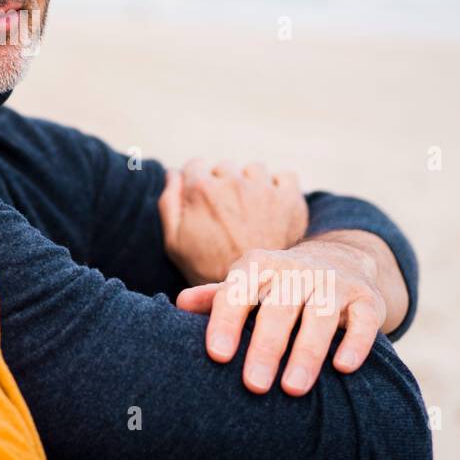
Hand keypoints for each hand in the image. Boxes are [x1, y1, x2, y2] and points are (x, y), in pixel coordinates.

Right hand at [159, 159, 307, 284]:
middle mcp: (233, 182)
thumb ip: (169, 202)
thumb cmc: (207, 269)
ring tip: (249, 209)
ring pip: (253, 169)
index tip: (203, 201)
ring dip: (250, 182)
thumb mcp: (174, 241)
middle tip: (226, 212)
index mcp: (201, 189)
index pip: (195, 165)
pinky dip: (279, 186)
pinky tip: (272, 205)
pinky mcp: (289, 199)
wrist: (252, 294)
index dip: (196, 183)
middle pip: (224, 167)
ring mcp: (263, 189)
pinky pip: (285, 176)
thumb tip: (173, 173)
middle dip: (222, 183)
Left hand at [175, 239, 386, 396]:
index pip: (237, 292)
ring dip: (307, 352)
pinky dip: (355, 342)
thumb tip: (179, 305)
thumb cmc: (277, 285)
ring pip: (320, 315)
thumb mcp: (247, 285)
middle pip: (278, 308)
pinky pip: (364, 320)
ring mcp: (333, 282)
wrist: (338, 259)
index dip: (226, 321)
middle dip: (266, 347)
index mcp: (259, 266)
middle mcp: (296, 270)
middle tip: (253, 385)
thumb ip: (216, 298)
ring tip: (293, 389)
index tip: (217, 355)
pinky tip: (343, 367)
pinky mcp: (367, 298)